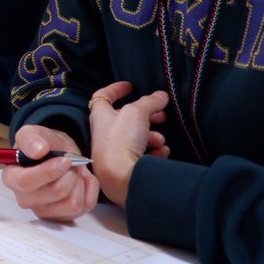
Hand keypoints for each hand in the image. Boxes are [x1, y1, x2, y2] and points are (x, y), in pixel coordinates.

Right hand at [2, 125, 99, 221]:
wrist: (58, 154)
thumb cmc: (43, 145)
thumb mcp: (33, 133)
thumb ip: (30, 138)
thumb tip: (38, 151)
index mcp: (12, 178)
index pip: (26, 183)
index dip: (48, 172)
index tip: (64, 160)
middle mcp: (26, 199)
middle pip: (56, 192)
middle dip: (70, 173)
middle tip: (69, 161)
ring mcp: (45, 211)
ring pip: (73, 202)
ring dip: (80, 181)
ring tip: (74, 170)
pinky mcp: (63, 217)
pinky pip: (86, 205)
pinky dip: (89, 188)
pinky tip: (81, 179)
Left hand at [87, 80, 169, 206]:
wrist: (120, 177)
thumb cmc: (121, 139)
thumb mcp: (136, 113)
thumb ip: (150, 102)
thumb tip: (161, 95)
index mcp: (101, 116)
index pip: (102, 96)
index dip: (115, 89)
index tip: (130, 86)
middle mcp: (104, 132)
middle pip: (126, 118)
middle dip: (147, 116)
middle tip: (162, 115)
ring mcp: (114, 151)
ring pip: (137, 138)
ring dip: (153, 136)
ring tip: (160, 139)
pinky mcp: (125, 166)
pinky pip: (142, 155)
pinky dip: (154, 151)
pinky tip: (162, 152)